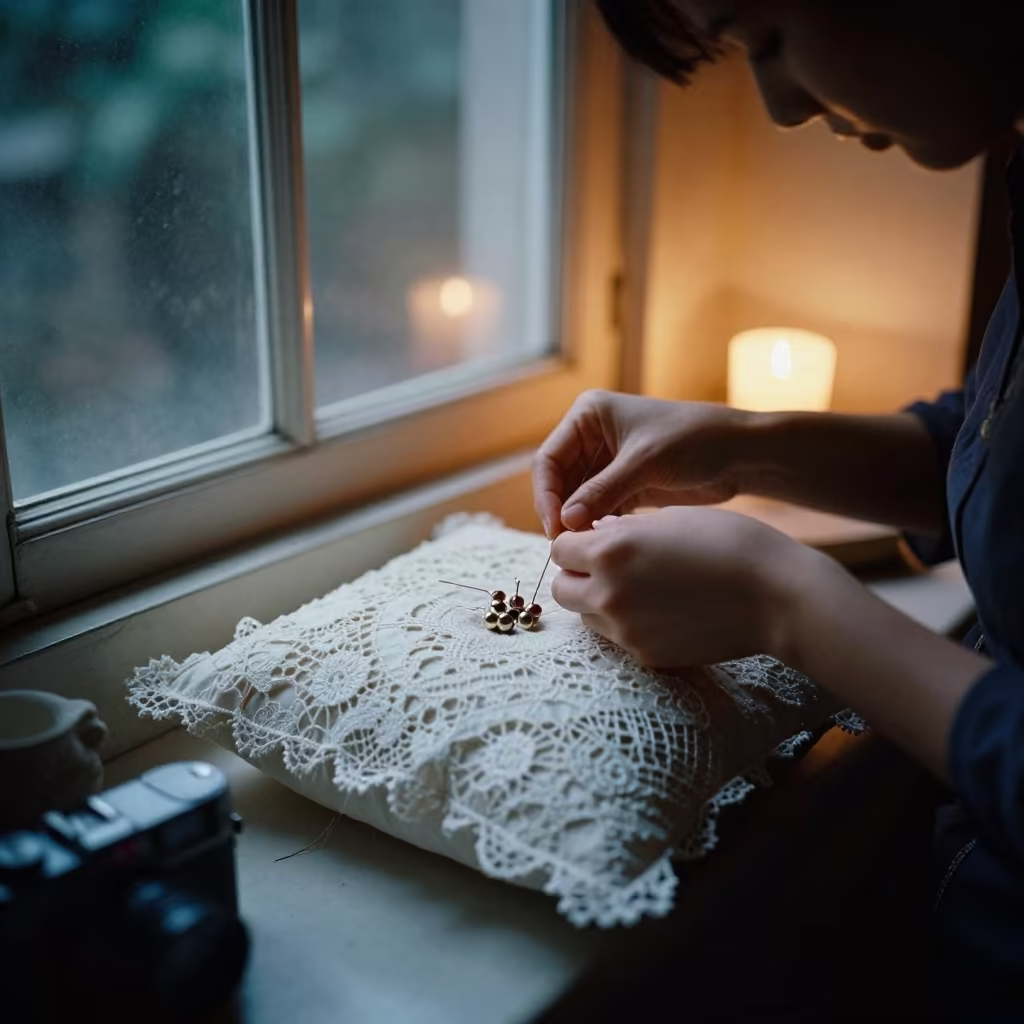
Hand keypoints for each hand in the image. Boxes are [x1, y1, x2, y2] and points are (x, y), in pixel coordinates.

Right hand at [532, 390, 752, 537]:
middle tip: (567, 544)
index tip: (557, 525)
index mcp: (589, 415)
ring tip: (587, 547)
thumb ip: (602, 491)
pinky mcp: (625, 486)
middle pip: (558, 482)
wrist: (741, 454)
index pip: (549, 459)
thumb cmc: (696, 439)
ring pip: (576, 500)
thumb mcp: (645, 462)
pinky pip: (597, 509)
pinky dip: (596, 526)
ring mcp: (607, 463)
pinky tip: (604, 541)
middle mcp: (593, 437)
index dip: (547, 494)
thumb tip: (566, 522)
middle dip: (561, 511)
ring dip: (578, 522)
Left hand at [549, 507, 816, 668]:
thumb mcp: (668, 520)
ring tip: (641, 587)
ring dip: (599, 601)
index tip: (595, 540)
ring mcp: (626, 631)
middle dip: (578, 575)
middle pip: (561, 589)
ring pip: (586, 616)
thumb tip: (593, 534)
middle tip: (608, 566)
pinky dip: (628, 623)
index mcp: (609, 552)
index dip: (576, 543)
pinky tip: (663, 609)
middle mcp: (608, 594)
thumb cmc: (727, 543)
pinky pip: (618, 638)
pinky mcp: (647, 656)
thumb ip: (620, 530)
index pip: (559, 549)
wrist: (777, 596)